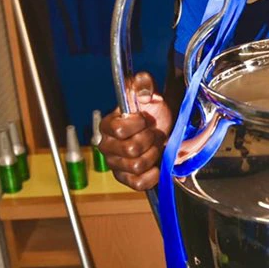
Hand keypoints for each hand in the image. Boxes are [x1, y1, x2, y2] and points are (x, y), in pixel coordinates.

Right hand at [99, 72, 172, 190]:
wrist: (162, 128)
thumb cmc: (151, 111)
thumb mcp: (150, 92)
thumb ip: (144, 83)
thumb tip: (142, 88)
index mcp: (107, 125)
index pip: (120, 130)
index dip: (139, 124)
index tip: (145, 119)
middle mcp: (106, 146)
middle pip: (131, 149)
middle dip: (149, 140)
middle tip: (152, 134)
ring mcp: (115, 164)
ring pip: (137, 166)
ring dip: (152, 155)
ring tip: (153, 146)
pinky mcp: (125, 179)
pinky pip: (138, 183)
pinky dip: (151, 175)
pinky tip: (155, 165)